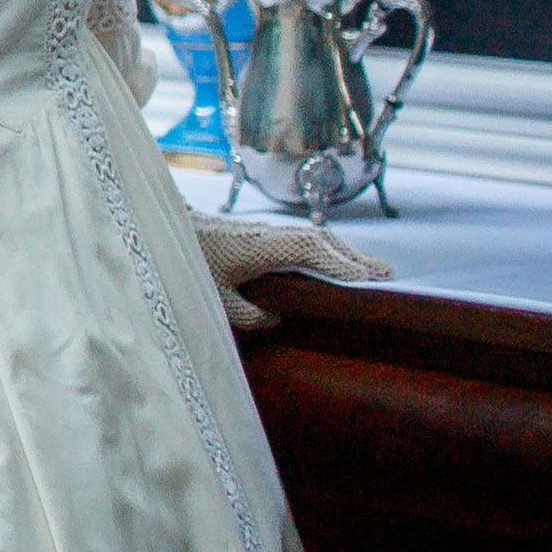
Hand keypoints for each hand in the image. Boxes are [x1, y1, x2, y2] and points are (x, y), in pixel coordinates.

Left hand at [193, 214, 391, 329]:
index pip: (309, 249)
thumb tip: (276, 321)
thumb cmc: (188, 262)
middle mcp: (268, 234)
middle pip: (321, 240)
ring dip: (343, 252)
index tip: (366, 279)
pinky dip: (326, 249)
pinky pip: (303, 239)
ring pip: (314, 237)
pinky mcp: (262, 234)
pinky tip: (336, 263)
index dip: (338, 262)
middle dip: (354, 257)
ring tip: (372, 270)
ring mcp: (266, 231)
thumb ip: (246, 314)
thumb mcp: (213, 298)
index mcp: (259, 246)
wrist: (164, 230)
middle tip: (387, 277)